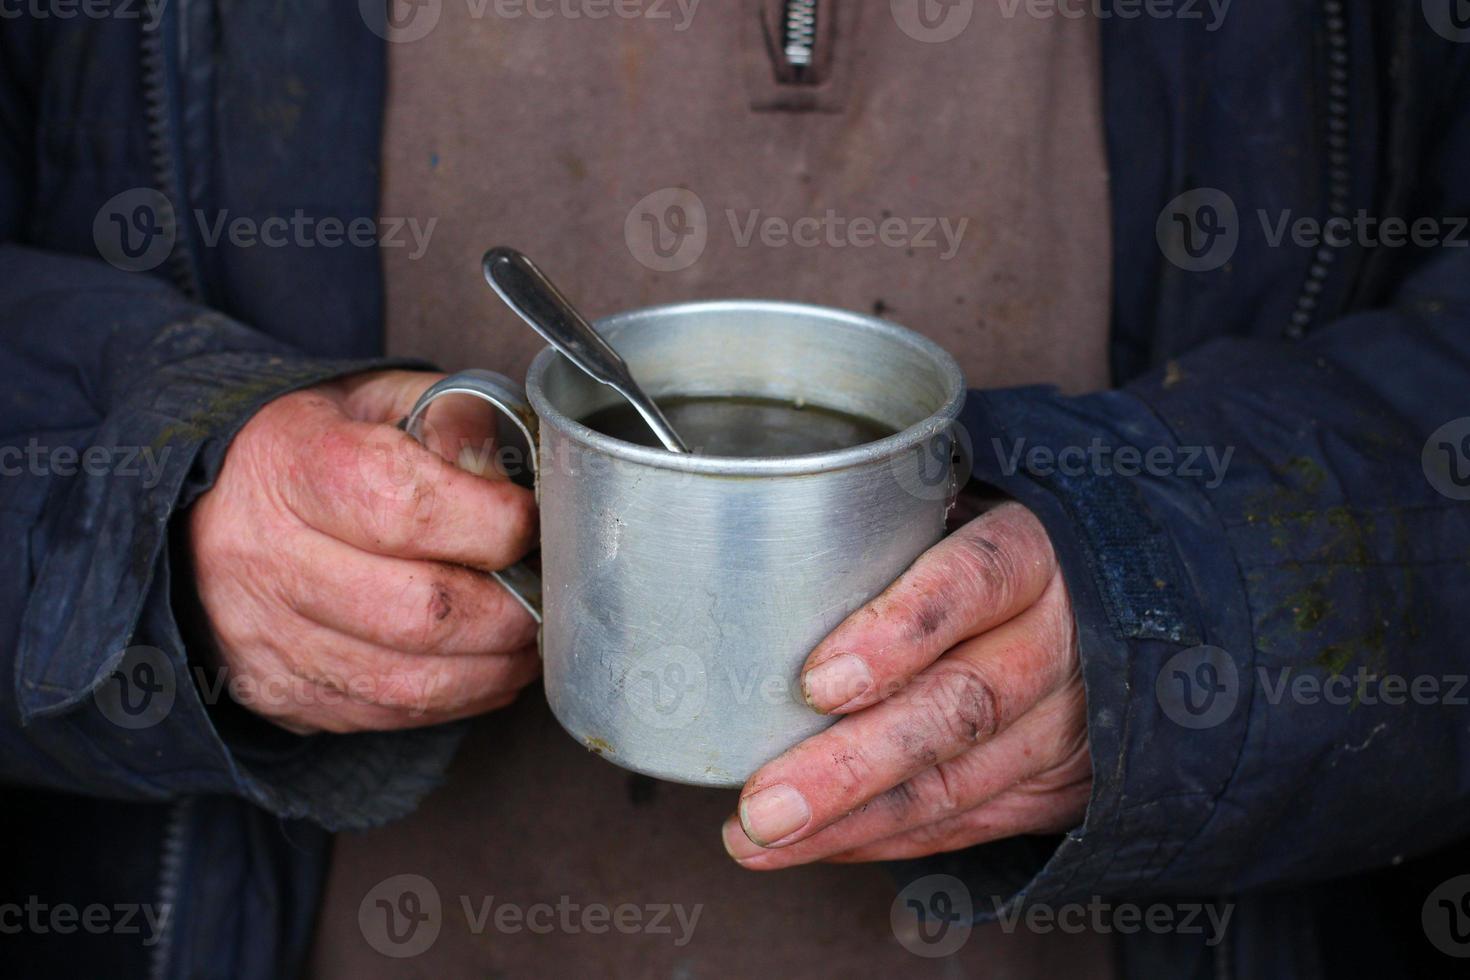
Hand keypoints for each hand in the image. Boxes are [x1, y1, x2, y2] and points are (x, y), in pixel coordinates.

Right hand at [187, 370, 539, 733]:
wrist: (197, 514)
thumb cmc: (309, 451)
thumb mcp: (372, 401)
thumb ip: (452, 418)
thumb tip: (513, 472)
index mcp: (292, 465)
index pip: (409, 508)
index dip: (495, 523)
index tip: (531, 520)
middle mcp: (266, 558)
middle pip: (422, 612)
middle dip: (512, 610)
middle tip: (548, 591)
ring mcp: (267, 638)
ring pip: (412, 681)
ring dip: (497, 666)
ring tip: (530, 634)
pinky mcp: (281, 694)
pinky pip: (390, 715)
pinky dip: (456, 697)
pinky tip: (484, 665)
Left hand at [721, 502, 1090, 865]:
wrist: (1103, 606)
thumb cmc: (989, 546)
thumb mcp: (961, 508)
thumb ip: (890, 528)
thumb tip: (765, 561)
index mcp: (1037, 551)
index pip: (974, 581)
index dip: (897, 632)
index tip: (816, 683)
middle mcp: (1064, 639)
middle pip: (962, 705)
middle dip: (854, 764)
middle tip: (766, 803)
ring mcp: (1070, 721)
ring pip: (958, 782)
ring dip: (851, 821)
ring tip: (759, 836)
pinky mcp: (1062, 783)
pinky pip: (968, 821)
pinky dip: (885, 838)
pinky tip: (818, 843)